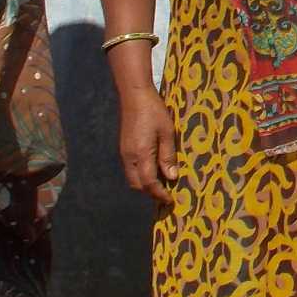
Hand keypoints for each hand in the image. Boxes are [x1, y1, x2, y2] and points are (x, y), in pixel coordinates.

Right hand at [118, 87, 180, 205]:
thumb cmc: (154, 111)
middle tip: (166, 194)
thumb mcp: (167, 133)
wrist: (134, 95)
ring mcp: (124, 153)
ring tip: (162, 183)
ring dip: (145, 184)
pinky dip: (141, 175)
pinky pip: (131, 169)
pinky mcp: (124, 148)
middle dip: (151, 192)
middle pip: (137, 185)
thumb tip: (171, 178)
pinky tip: (153, 169)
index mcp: (141, 154)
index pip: (149, 183)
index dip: (159, 194)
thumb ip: (168, 156)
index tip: (170, 200)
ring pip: (133, 178)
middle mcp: (129, 157)